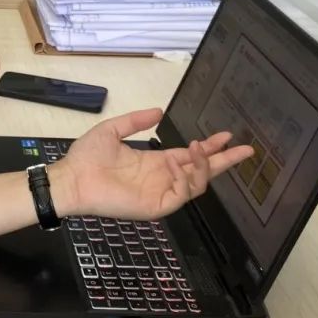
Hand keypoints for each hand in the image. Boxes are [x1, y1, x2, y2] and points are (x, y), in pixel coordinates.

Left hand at [49, 108, 253, 221]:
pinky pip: (182, 195)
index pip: (190, 156)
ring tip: (201, 146)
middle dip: (225, 161)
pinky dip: (187, 179)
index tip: (227, 136)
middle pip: (202, 172)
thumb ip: (136, 121)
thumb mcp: (112, 130)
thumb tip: (159, 112)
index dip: (210, 147)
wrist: (71, 178)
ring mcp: (161, 193)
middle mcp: (163, 178)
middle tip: (245, 149)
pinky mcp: (156, 206)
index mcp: (155, 163)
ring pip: (196, 183)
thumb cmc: (87, 157)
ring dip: (204, 165)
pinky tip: (180, 163)